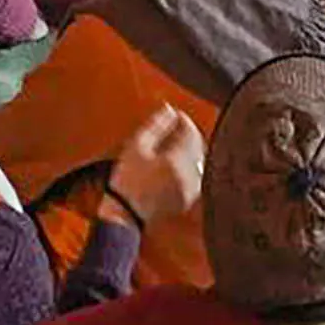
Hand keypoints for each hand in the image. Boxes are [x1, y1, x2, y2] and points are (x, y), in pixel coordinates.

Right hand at [107, 104, 208, 231]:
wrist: (126, 213)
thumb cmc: (127, 180)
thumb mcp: (136, 146)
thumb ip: (156, 125)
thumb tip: (170, 110)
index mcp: (177, 161)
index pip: (191, 133)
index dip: (184, 121)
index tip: (176, 116)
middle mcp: (189, 175)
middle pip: (198, 146)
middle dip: (188, 135)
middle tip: (173, 129)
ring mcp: (191, 189)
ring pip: (199, 160)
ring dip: (189, 150)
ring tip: (172, 146)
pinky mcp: (189, 198)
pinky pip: (196, 175)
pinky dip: (189, 166)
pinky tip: (173, 164)